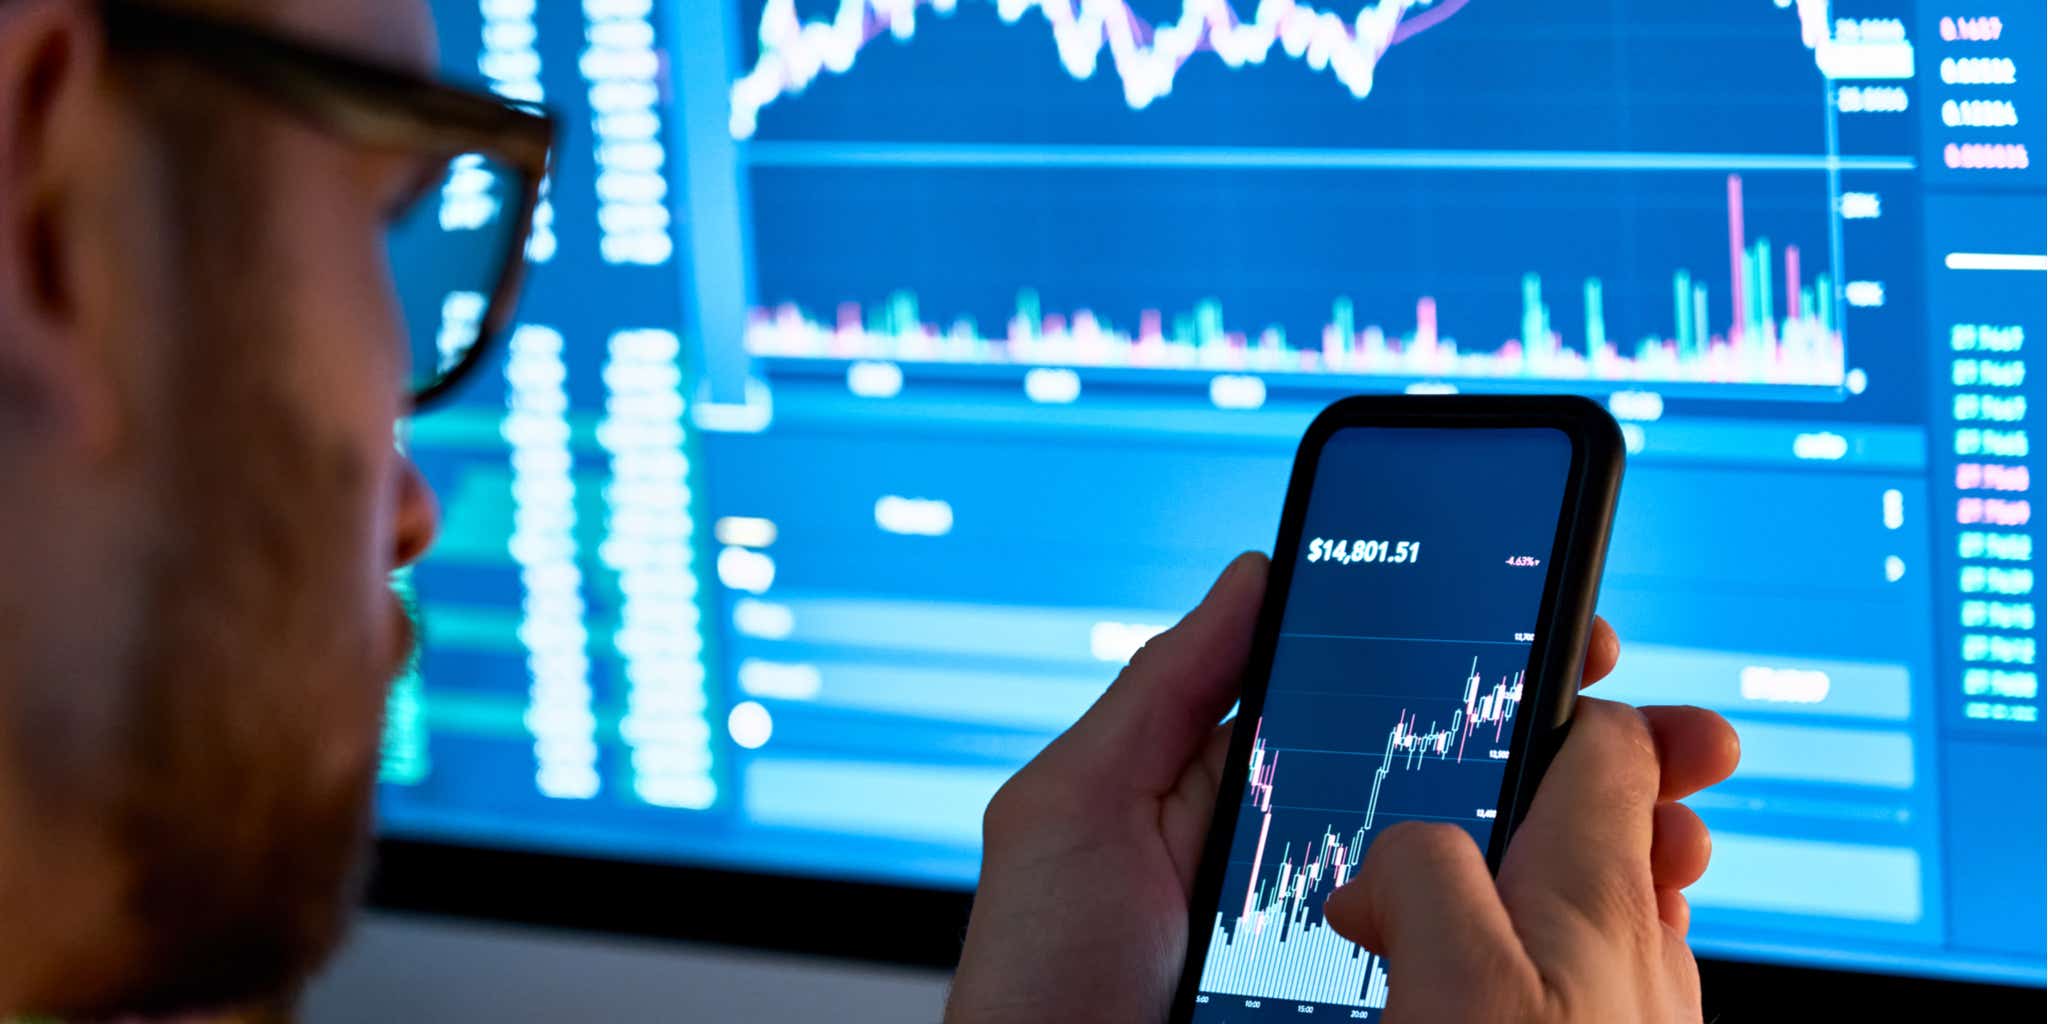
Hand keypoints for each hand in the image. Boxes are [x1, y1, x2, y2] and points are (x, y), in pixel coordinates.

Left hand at [946, 553, 1717, 1022]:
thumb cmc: (1040, 980)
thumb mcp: (1079, 809)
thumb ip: (1166, 689)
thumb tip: (1257, 570)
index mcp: (1258, 796)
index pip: (1393, 708)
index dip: (1490, 663)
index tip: (1577, 628)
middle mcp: (1324, 865)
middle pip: (1478, 786)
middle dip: (1590, 749)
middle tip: (1681, 734)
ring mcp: (1362, 946)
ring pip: (1505, 878)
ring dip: (1610, 840)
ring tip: (1683, 828)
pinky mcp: (1394, 1007)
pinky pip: (1485, 967)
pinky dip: (1567, 938)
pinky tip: (1638, 912)